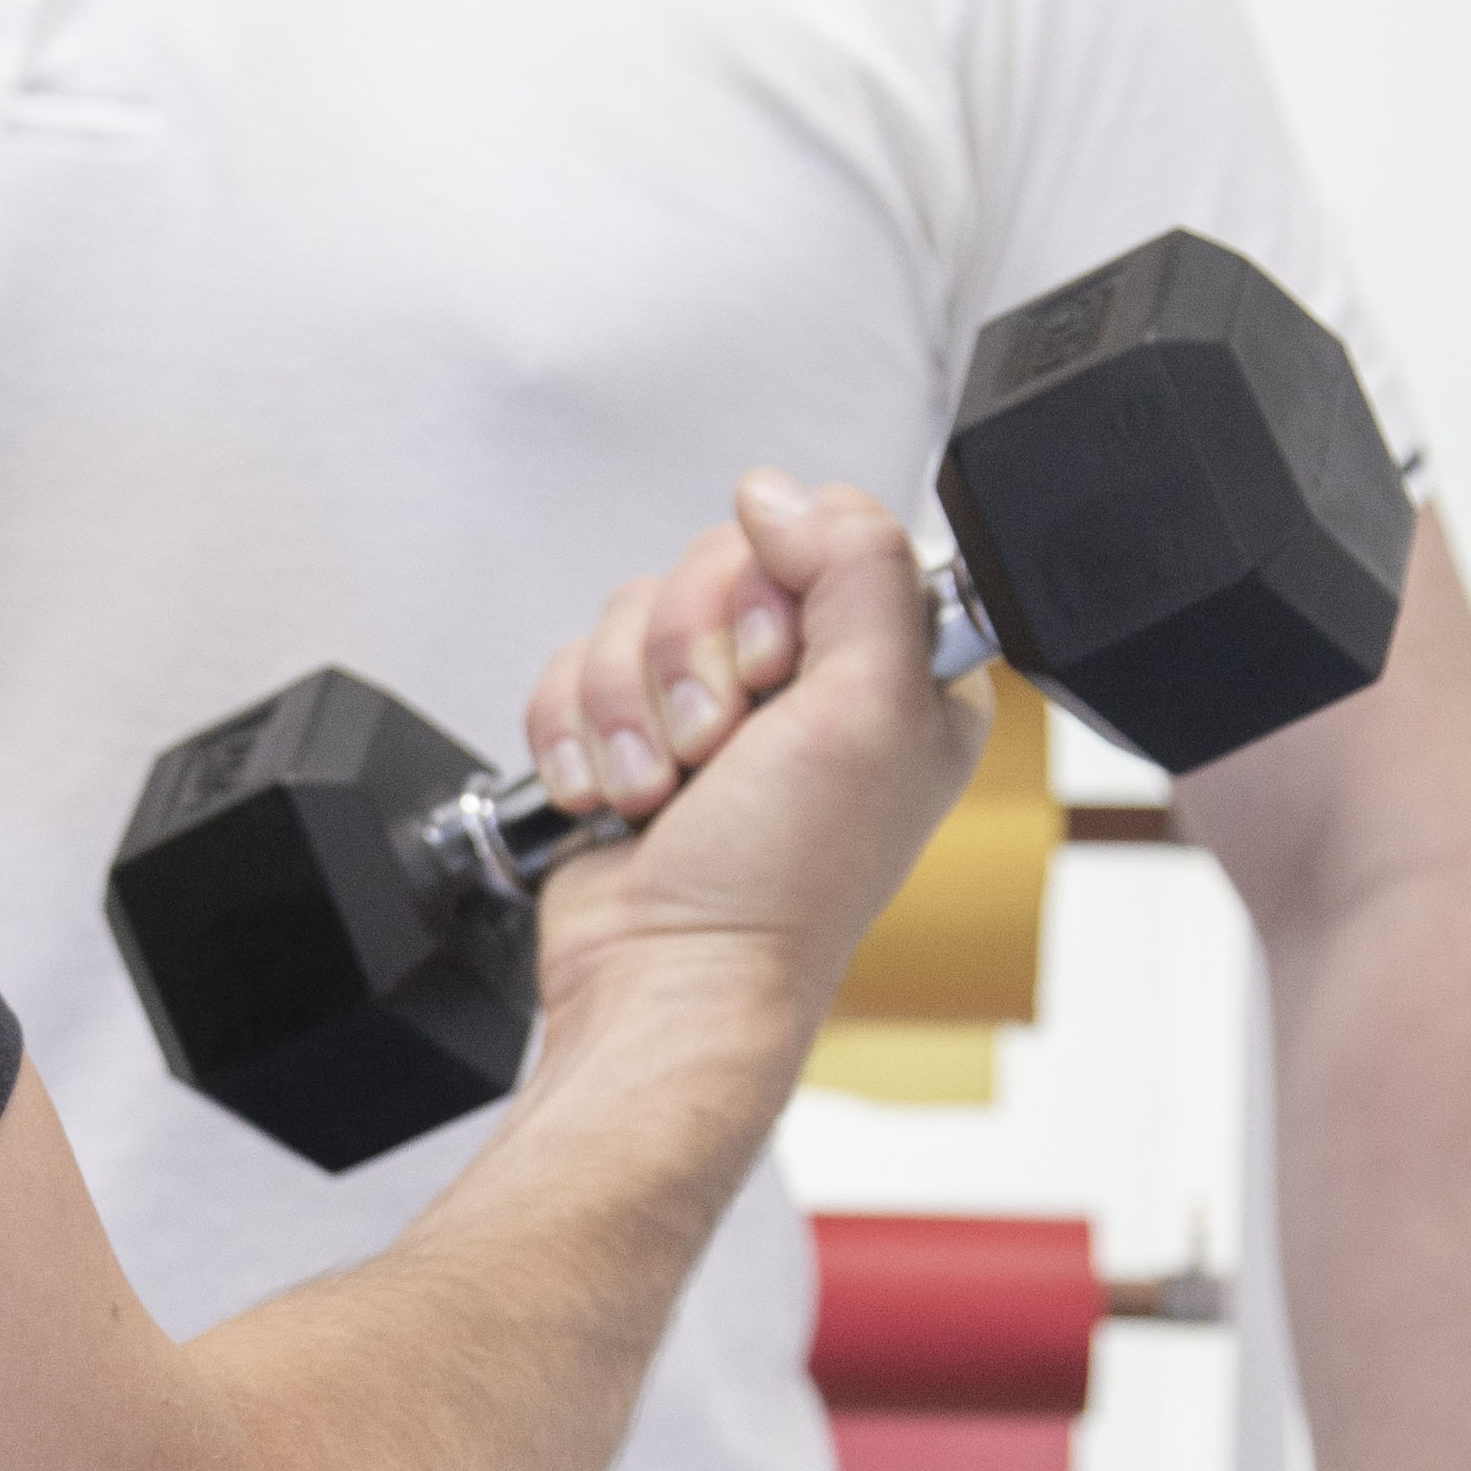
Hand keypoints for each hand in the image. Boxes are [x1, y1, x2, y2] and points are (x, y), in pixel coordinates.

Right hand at [521, 475, 989, 1054]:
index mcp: (897, 671)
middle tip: (718, 742)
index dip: (779, 589)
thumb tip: (780, 492)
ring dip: (630, 706)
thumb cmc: (777, 887)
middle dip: (691, 656)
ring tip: (660, 787)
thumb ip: (854, 567)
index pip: (825, 534)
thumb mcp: (868, 708)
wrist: (665, 978)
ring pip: (635, 614)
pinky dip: (579, 735)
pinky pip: (574, 668)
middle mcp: (808, 685)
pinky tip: (612, 797)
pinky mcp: (628, 734)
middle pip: (717, 565)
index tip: (778, 671)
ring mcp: (713, 710)